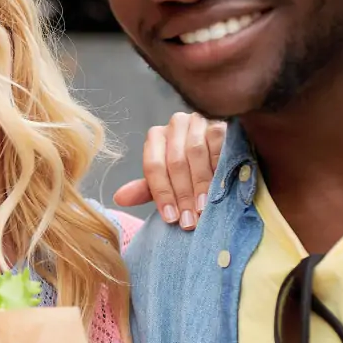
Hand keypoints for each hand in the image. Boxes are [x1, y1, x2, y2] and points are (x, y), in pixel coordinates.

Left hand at [113, 111, 225, 229]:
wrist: (222, 151)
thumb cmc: (191, 168)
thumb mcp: (167, 179)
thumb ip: (147, 189)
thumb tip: (119, 198)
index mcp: (156, 137)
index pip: (153, 166)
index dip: (162, 194)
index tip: (171, 218)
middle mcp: (174, 125)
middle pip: (174, 162)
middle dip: (182, 195)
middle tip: (189, 221)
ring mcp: (198, 121)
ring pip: (195, 153)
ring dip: (200, 185)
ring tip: (202, 209)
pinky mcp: (220, 123)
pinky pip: (218, 144)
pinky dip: (218, 167)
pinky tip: (220, 187)